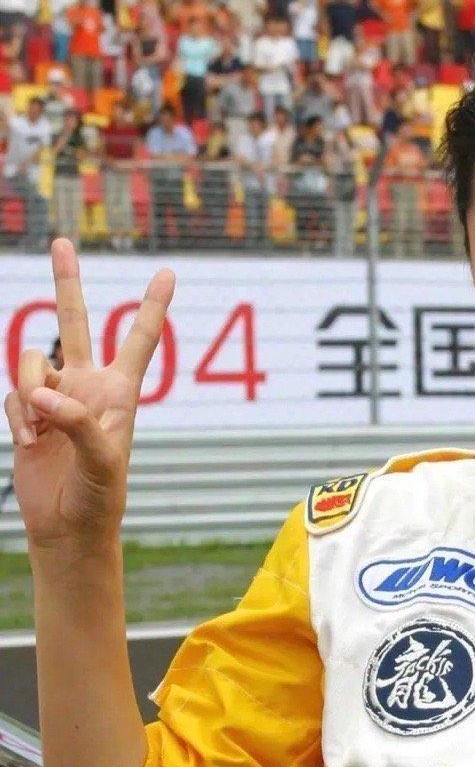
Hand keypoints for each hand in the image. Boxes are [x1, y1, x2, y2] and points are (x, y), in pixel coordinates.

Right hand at [4, 238, 175, 553]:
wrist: (68, 524)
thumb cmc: (100, 497)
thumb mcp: (102, 462)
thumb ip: (77, 423)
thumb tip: (44, 394)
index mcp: (120, 392)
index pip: (138, 340)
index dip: (152, 306)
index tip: (168, 273)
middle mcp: (88, 386)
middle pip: (74, 322)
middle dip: (67, 283)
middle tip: (61, 242)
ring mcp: (55, 397)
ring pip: (30, 364)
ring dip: (28, 395)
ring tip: (39, 433)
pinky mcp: (27, 411)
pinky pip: (13, 394)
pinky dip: (17, 415)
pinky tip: (30, 443)